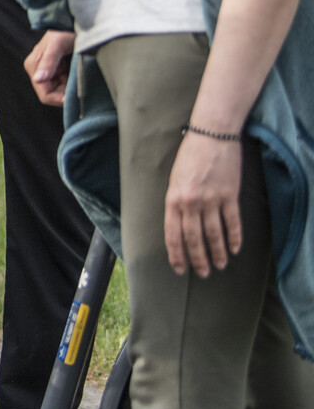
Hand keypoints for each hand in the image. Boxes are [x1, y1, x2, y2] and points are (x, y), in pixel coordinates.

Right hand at [23, 31, 74, 106]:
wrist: (75, 21)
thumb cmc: (65, 30)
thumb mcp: (57, 45)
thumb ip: (48, 62)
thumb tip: (37, 79)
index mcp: (34, 66)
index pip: (44, 94)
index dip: (59, 99)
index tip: (74, 99)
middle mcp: (38, 70)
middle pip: (52, 94)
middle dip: (66, 95)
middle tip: (81, 90)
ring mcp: (49, 70)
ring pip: (59, 91)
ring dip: (70, 90)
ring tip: (81, 82)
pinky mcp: (58, 70)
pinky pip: (64, 85)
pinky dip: (72, 85)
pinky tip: (80, 79)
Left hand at [165, 130, 244, 276]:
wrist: (211, 135)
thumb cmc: (189, 156)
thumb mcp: (174, 179)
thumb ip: (176, 202)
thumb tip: (179, 226)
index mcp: (173, 199)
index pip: (173, 234)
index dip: (177, 254)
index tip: (180, 269)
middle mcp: (191, 202)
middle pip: (194, 239)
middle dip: (198, 259)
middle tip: (203, 273)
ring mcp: (212, 200)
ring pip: (214, 235)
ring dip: (218, 253)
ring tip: (220, 265)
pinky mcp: (230, 196)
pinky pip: (232, 222)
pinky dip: (234, 238)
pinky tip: (235, 248)